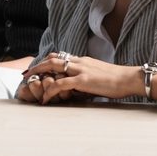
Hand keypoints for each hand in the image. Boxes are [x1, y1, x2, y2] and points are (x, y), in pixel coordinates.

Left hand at [15, 51, 130, 104]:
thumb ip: (87, 78)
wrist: (130, 79)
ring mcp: (80, 70)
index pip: (61, 56)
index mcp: (83, 60)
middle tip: (27, 74)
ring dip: (39, 75)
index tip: (38, 68)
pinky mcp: (83, 80)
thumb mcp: (99, 76)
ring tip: (30, 84)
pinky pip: (60, 84)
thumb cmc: (118, 80)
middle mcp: (79, 62)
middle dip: (38, 66)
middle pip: (53, 58)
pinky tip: (45, 99)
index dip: (47, 61)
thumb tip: (78, 87)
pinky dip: (50, 91)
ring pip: (53, 67)